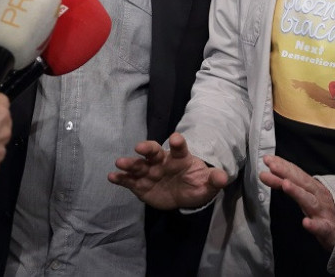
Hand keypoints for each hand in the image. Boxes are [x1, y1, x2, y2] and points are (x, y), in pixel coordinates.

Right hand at [108, 132, 227, 209]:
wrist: (183, 195)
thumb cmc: (196, 184)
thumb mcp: (207, 185)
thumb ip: (214, 180)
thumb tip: (223, 177)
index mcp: (180, 158)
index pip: (179, 148)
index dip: (177, 143)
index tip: (175, 139)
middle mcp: (162, 162)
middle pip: (154, 152)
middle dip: (147, 148)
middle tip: (140, 147)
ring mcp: (150, 172)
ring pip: (138, 165)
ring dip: (129, 163)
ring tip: (119, 162)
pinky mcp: (140, 184)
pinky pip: (129, 181)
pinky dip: (120, 179)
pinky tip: (111, 177)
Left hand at [260, 155, 334, 250]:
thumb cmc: (327, 212)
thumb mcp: (307, 197)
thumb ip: (287, 185)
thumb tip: (266, 174)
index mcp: (314, 189)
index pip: (297, 174)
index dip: (283, 166)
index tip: (268, 159)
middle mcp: (319, 197)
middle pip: (301, 183)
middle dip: (287, 172)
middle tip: (272, 165)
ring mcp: (325, 213)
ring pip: (310, 202)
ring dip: (298, 192)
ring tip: (285, 185)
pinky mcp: (330, 230)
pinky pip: (322, 228)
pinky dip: (314, 225)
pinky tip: (306, 223)